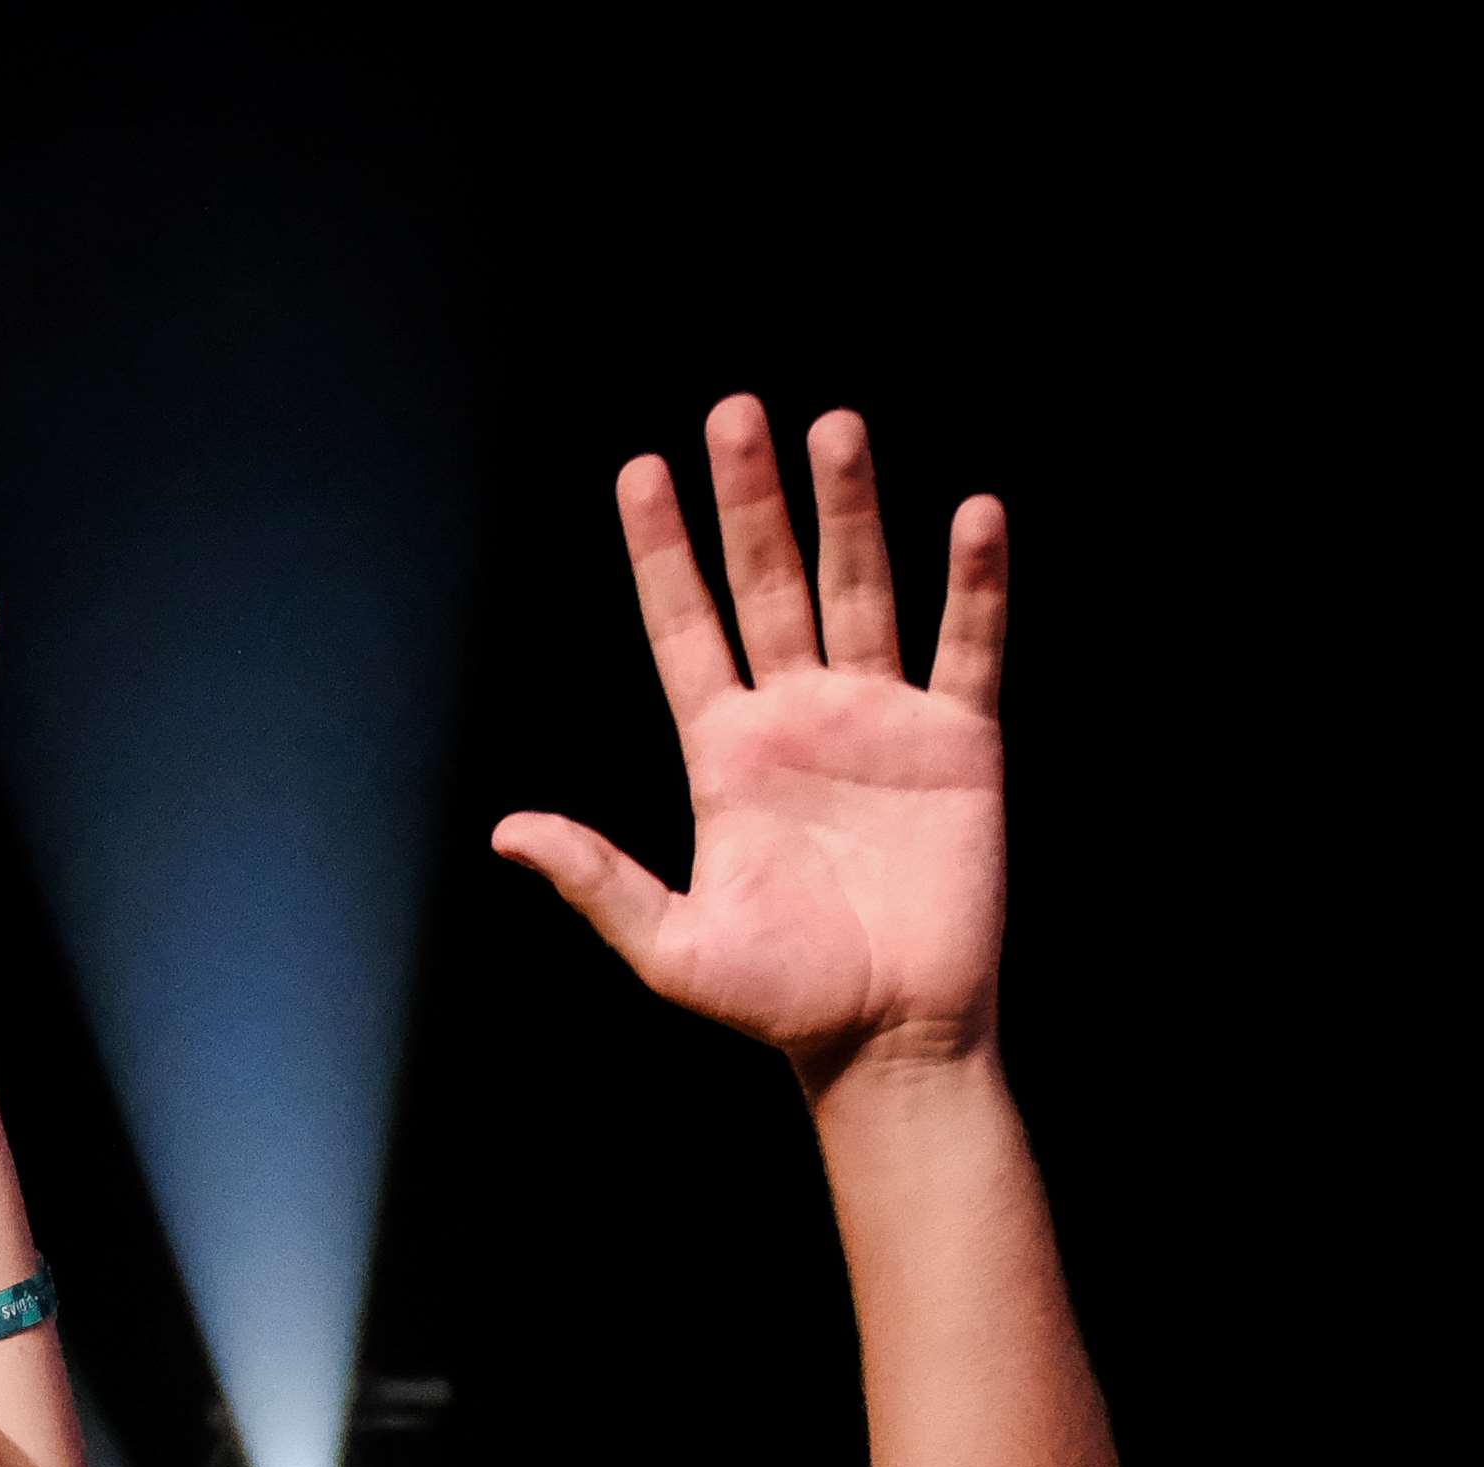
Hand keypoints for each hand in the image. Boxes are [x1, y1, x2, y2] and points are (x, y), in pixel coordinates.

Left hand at [495, 399, 1009, 1079]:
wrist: (890, 1038)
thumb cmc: (781, 1002)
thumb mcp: (673, 948)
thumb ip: (600, 881)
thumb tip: (507, 832)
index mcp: (726, 753)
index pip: (686, 627)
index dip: (663, 552)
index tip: (640, 469)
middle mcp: (799, 716)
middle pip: (769, 583)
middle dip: (751, 500)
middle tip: (735, 411)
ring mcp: (880, 720)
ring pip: (860, 591)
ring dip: (849, 511)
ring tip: (834, 428)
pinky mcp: (958, 742)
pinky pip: (967, 647)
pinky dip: (975, 585)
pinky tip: (975, 516)